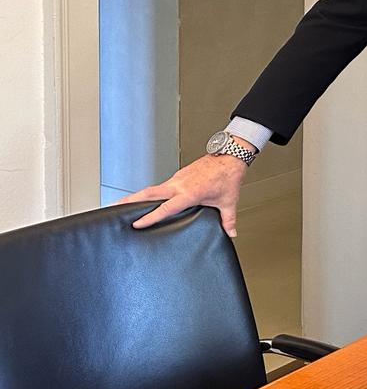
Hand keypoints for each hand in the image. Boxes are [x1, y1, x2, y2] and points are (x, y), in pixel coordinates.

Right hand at [117, 153, 248, 235]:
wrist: (230, 155)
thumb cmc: (228, 176)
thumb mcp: (229, 201)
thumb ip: (228, 219)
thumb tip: (230, 233)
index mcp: (190, 192)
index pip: (167, 207)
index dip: (151, 216)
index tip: (137, 224)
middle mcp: (180, 184)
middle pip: (150, 193)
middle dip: (131, 200)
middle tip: (114, 207)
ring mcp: (178, 178)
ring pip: (153, 188)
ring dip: (138, 195)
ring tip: (123, 204)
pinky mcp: (179, 175)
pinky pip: (162, 185)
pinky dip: (151, 192)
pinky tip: (147, 198)